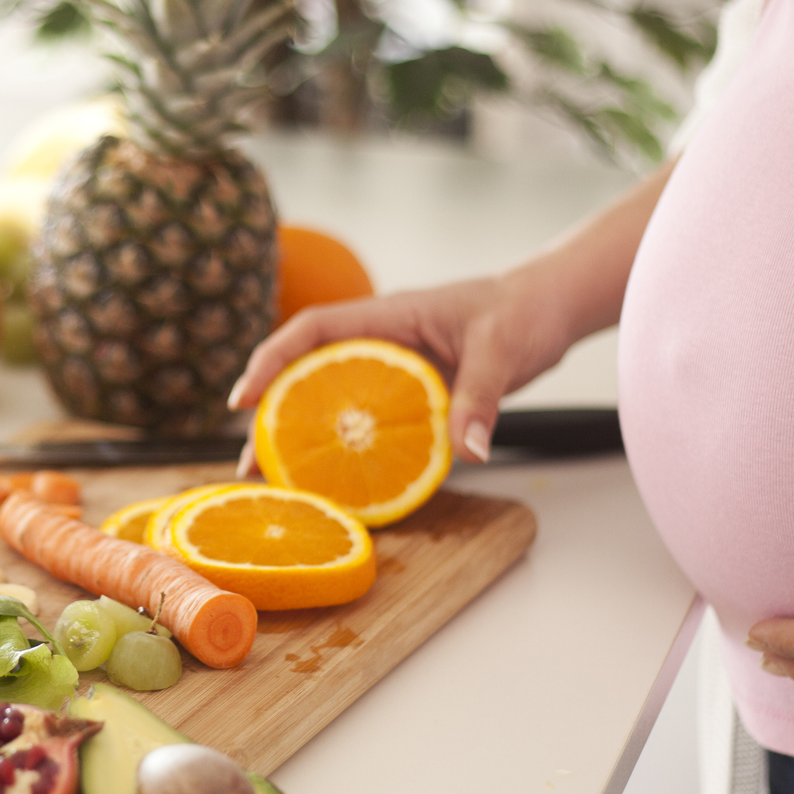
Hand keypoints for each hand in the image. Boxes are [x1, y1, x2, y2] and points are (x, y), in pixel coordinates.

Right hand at [224, 271, 580, 475]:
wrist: (549, 309)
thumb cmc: (524, 313)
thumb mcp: (502, 352)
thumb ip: (480, 398)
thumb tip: (470, 452)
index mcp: (388, 316)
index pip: (312, 330)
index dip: (272, 361)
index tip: (243, 400)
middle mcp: (379, 340)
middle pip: (307, 374)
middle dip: (271, 418)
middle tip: (251, 466)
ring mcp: (391, 367)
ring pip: (329, 400)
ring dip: (299, 439)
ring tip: (276, 483)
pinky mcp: (407, 391)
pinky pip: (363, 419)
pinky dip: (343, 448)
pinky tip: (335, 483)